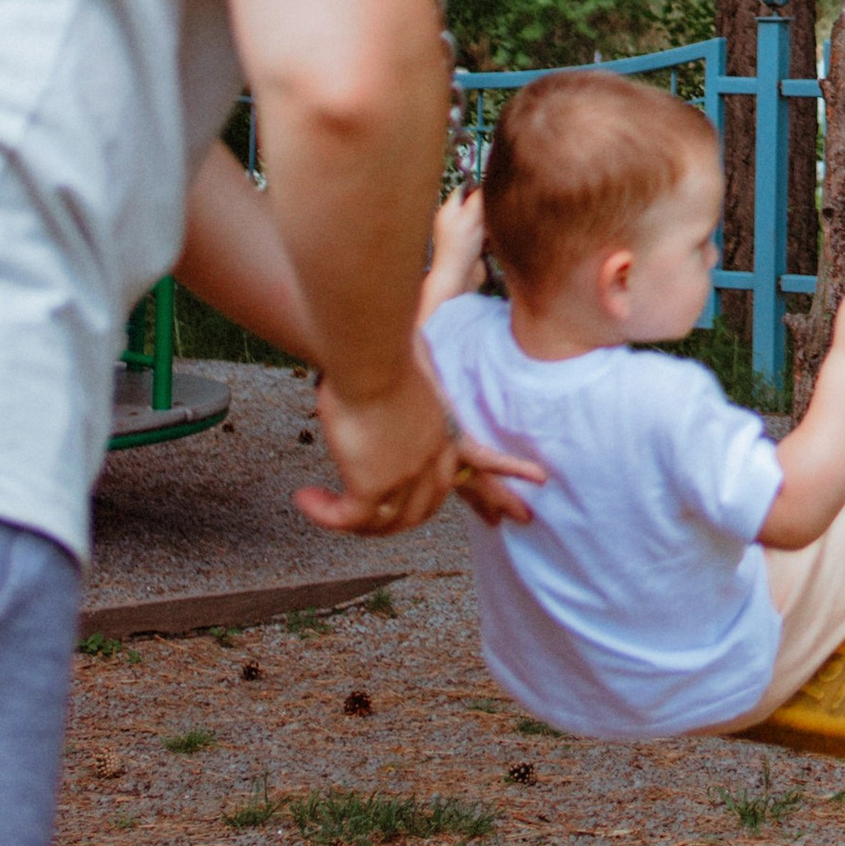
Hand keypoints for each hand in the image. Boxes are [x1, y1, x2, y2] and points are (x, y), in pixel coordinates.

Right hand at [296, 349, 534, 534]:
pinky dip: (324, 513)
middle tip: (488, 520)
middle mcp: (430, 453)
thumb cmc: (385, 342)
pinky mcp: (372, 486)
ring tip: (331, 511)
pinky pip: (347, 518)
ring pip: (386, 522)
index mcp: (442, 422)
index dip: (505, 470)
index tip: (540, 479)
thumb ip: (414, 359)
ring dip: (358, 521)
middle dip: (437, 513)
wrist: (372, 347)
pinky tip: (305, 498)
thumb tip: (408, 324)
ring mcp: (404, 474)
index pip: (481, 454)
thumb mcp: (412, 353)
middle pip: (435, 501)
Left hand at [427, 183, 485, 294]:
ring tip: (494, 227)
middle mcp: (454, 221)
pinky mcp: (472, 248)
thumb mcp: (471, 215)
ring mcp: (463, 235)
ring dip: (491, 222)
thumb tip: (489, 180)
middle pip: (475, 204)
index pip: (464, 189)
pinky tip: (494, 240)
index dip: (478, 185)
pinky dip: (492, 236)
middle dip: (487, 206)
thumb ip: (479, 196)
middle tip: (496, 208)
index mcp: (449, 210)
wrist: (458, 278)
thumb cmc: (460, 246)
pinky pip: (486, 235)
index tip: (494, 185)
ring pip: (483, 220)